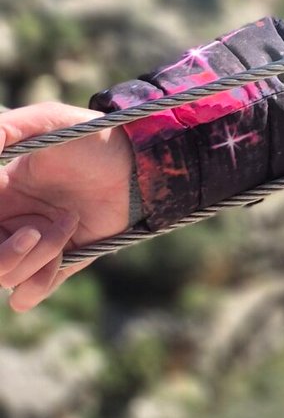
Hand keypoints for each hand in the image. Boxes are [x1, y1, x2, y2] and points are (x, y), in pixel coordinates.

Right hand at [0, 102, 135, 312]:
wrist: (135, 167)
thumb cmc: (91, 139)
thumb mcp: (48, 121)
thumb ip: (7, 128)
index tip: (6, 214)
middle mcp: (7, 224)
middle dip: (5, 254)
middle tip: (33, 232)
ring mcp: (28, 249)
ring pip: (4, 277)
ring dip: (37, 256)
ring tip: (68, 221)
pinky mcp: (52, 269)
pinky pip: (25, 296)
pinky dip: (40, 281)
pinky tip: (63, 255)